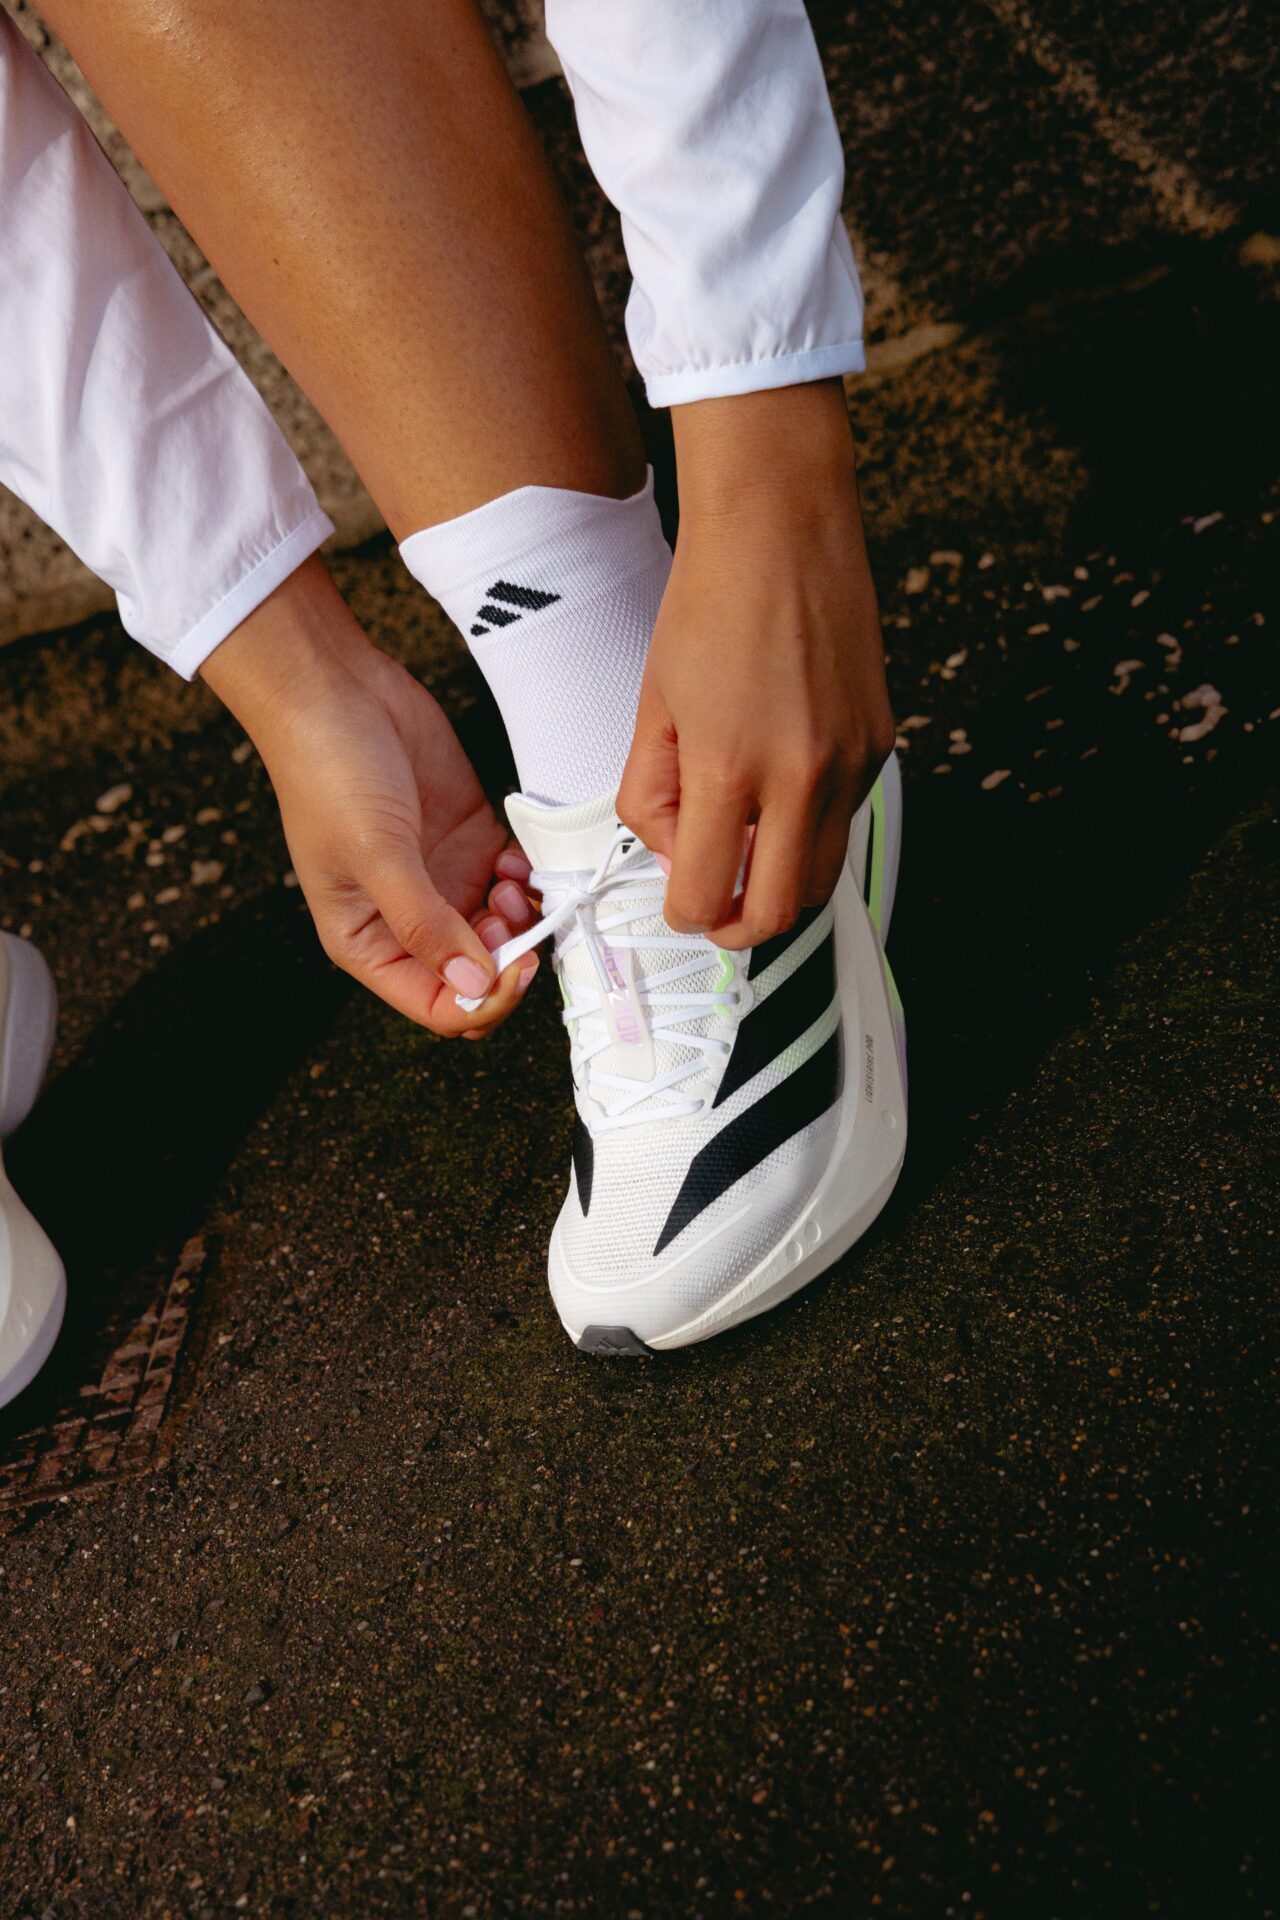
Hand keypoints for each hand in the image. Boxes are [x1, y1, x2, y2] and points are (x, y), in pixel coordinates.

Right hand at [201, 556, 537, 1035]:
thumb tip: (475, 989)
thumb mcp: (376, 855)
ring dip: (522, 917)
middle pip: (479, 974)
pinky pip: (516, 881)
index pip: (439, 1006)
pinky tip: (515, 856)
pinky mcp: (471, 838)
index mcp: (368, 942)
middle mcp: (408, 920)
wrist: (333, 687)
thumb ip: (426, 925)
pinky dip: (528, 878)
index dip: (484, 999)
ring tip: (510, 881)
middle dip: (508, 955)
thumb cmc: (328, 771)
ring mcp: (443, 878)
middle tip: (515, 913)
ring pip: (504, 930)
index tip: (517, 965)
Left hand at [617, 381, 894, 948]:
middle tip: (716, 907)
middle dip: (740, 925)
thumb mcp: (654, 707)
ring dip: (781, 883)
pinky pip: (845, 823)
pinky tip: (779, 789)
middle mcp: (802, 775)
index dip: (685, 913)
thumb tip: (675, 856)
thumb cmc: (708, 605)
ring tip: (745, 848)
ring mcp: (851, 763)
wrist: (782, 529)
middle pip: (780, 912)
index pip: (707, 894)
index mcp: (729, 765)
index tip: (679, 902)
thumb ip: (653, 795)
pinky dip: (810, 830)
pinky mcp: (880, 745)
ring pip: (823, 878)